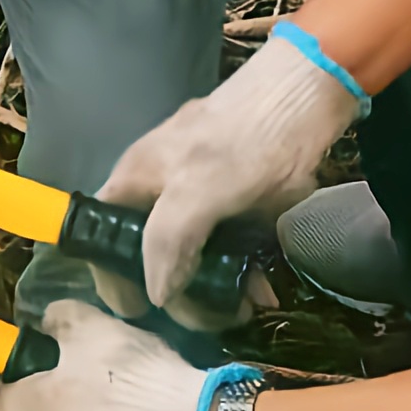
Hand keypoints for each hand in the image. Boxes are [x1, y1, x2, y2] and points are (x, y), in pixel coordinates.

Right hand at [97, 27, 360, 319]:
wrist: (306, 93)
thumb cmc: (245, 139)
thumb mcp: (198, 189)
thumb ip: (168, 240)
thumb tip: (155, 295)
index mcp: (135, 181)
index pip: (104, 240)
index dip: (114, 280)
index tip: (140, 317)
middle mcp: (159, 190)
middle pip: (153, 257)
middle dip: (183, 294)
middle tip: (216, 317)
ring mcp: (199, 195)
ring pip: (195, 256)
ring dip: (218, 288)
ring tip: (247, 305)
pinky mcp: (237, 200)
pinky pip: (230, 247)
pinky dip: (243, 270)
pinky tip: (264, 287)